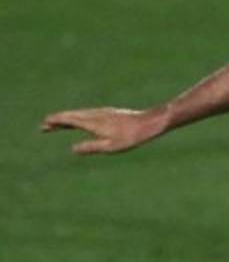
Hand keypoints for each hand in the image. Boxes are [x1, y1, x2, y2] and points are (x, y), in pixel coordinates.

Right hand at [41, 107, 165, 154]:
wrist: (149, 123)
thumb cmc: (131, 137)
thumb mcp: (110, 146)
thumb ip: (91, 147)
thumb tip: (73, 149)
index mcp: (93, 122)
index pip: (70, 120)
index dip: (57, 121)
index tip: (45, 124)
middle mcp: (96, 114)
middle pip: (72, 116)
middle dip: (58, 120)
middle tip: (44, 125)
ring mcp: (103, 112)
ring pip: (81, 114)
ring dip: (68, 118)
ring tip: (58, 124)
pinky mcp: (110, 113)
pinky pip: (88, 114)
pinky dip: (78, 117)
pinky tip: (80, 121)